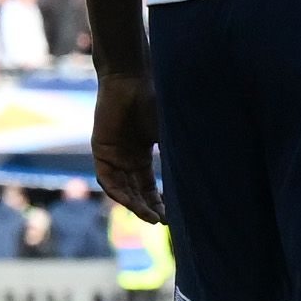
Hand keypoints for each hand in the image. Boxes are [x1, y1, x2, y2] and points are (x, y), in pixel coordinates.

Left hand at [89, 71, 163, 221]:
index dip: (158, 202)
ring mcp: (112, 155)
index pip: (149, 185)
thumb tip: (200, 178)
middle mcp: (126, 157)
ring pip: (121, 189)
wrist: (130, 80)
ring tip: (149, 216)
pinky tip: (131, 202)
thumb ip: (175, 156)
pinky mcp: (100, 150)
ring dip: (134, 204)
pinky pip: (107, 179)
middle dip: (148, 208)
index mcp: (143, 153)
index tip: (170, 217)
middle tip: (161, 220)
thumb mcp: (167, 134)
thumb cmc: (152, 102)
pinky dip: (118, 192)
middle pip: (135, 191)